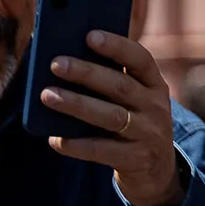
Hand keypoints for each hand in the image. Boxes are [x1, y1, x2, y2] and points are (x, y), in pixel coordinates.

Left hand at [43, 30, 185, 205]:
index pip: (141, 60)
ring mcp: (149, 134)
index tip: (90, 35)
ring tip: (47, 95)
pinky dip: (78, 145)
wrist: (157, 170)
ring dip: (77, 104)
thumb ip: (111, 82)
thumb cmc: (132, 123)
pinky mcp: (137, 159)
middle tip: (56, 64)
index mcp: (154, 85)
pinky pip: (103, 151)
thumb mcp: (134, 100)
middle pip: (120, 86)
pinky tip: (55, 140)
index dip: (117, 46)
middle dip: (87, 73)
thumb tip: (63, 62)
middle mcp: (156, 107)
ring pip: (111, 116)